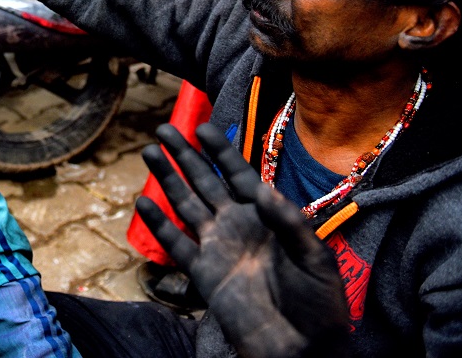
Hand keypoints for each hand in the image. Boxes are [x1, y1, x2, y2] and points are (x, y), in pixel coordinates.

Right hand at [138, 124, 349, 357]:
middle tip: (163, 129)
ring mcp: (218, 248)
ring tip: (149, 152)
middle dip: (184, 155)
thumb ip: (288, 223)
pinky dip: (159, 224)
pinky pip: (176, 244)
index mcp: (266, 216)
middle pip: (204, 182)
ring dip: (167, 179)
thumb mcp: (314, 259)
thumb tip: (261, 189)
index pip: (237, 174)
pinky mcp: (203, 274)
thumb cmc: (318, 303)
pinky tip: (142, 202)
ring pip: (185, 205)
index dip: (219, 150)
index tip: (201, 126)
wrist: (303, 350)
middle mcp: (237, 225)